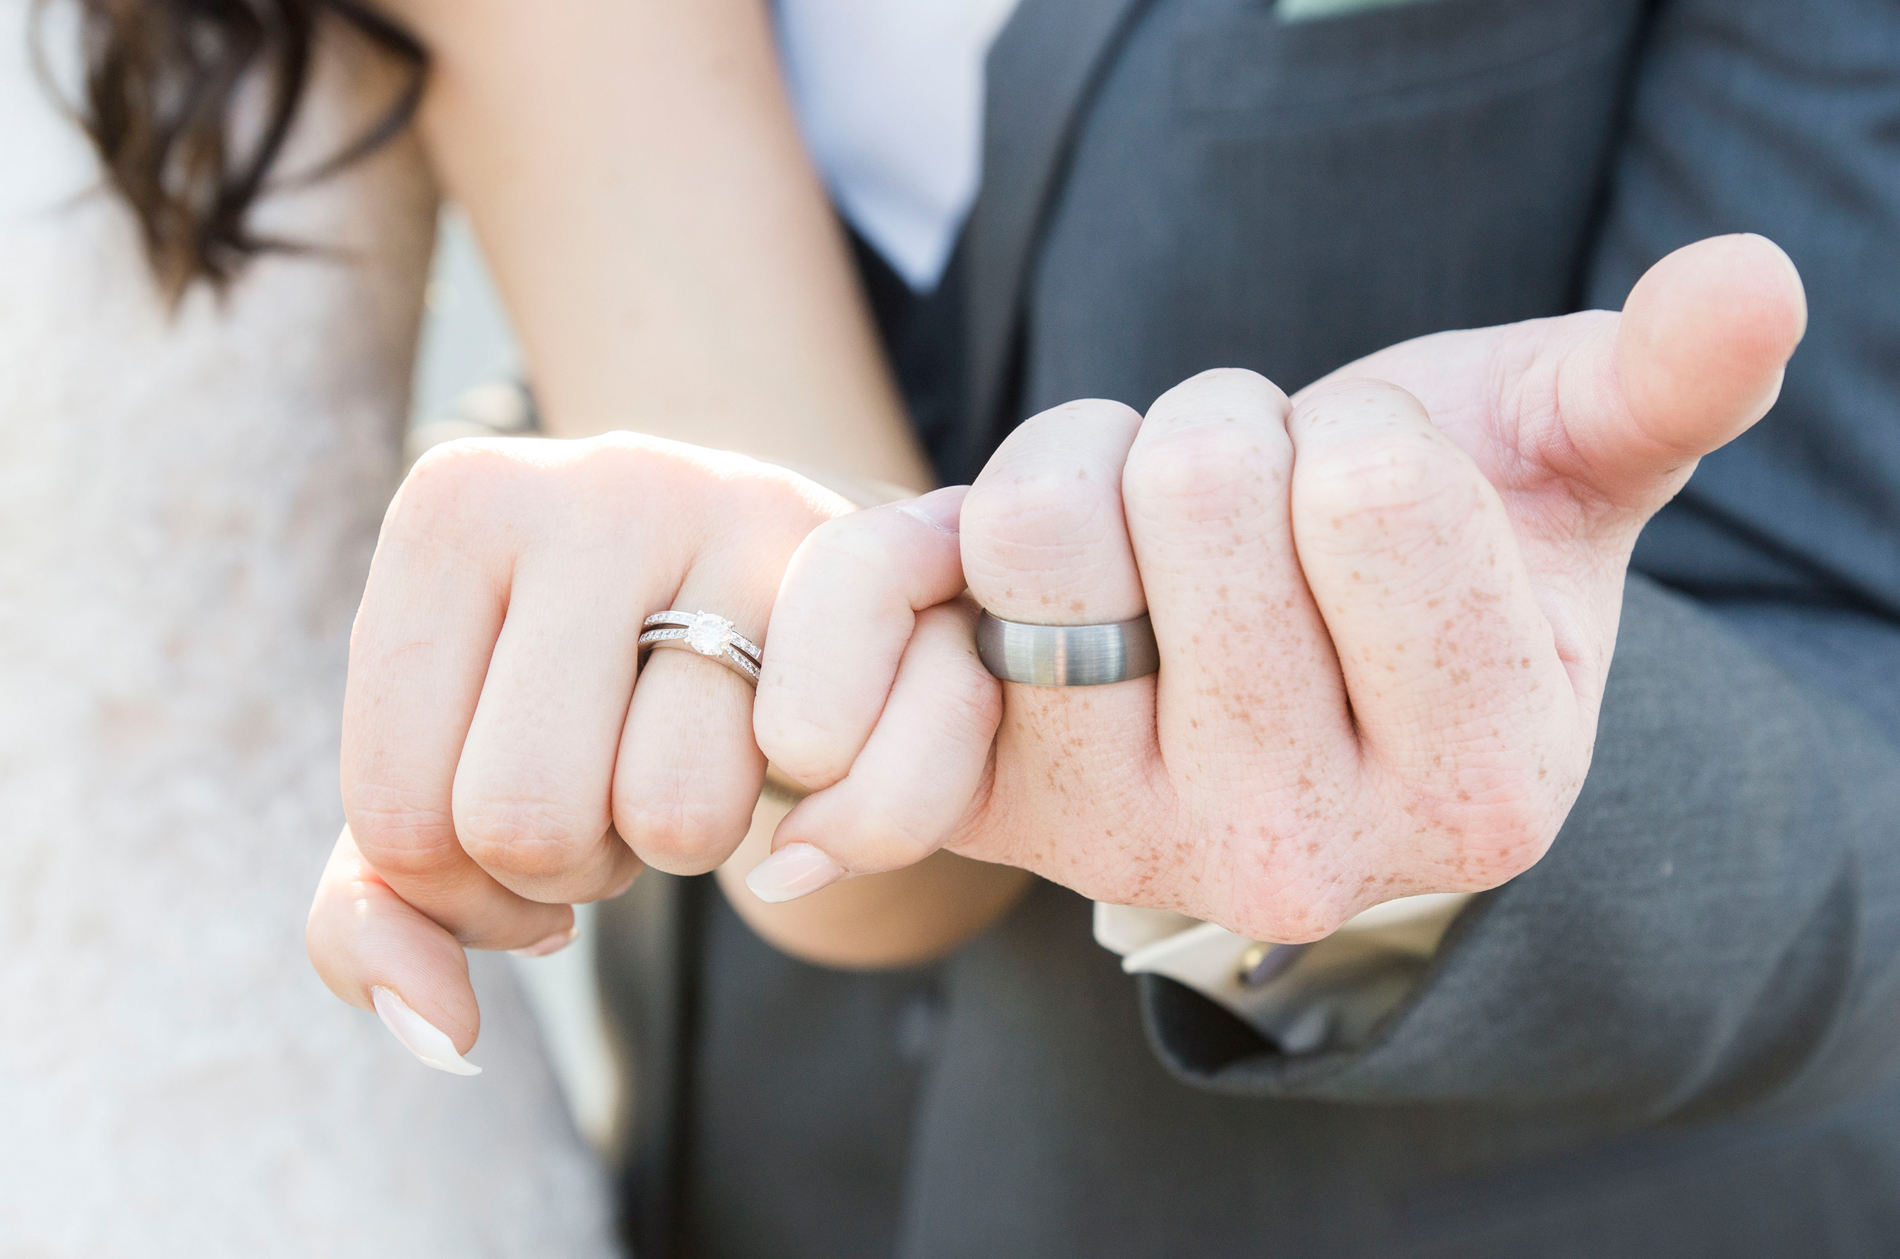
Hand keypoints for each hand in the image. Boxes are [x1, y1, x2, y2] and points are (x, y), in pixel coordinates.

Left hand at [306, 432, 850, 1068]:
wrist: (779, 569)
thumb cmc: (590, 680)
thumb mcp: (447, 764)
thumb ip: (378, 907)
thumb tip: (436, 1028)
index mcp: (455, 510)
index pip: (397, 814)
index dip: (459, 893)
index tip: (506, 842)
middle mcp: (598, 484)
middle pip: (523, 817)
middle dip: (569, 868)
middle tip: (606, 803)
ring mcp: (748, 514)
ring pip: (674, 814)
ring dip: (685, 845)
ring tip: (690, 764)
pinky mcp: (879, 565)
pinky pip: (838, 782)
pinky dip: (836, 833)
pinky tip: (809, 778)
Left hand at [751, 235, 1806, 941]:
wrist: (1272, 672)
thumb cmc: (1423, 569)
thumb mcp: (1552, 478)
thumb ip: (1652, 392)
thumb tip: (1756, 282)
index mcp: (1481, 783)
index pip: (1370, 483)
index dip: (1356, 434)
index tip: (1362, 501)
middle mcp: (1293, 854)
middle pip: (1194, 487)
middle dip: (1220, 434)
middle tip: (1244, 511)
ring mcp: (1116, 836)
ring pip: (1033, 520)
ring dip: (1088, 458)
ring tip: (1144, 534)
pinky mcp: (978, 800)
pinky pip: (874, 632)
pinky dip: (878, 582)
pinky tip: (945, 583)